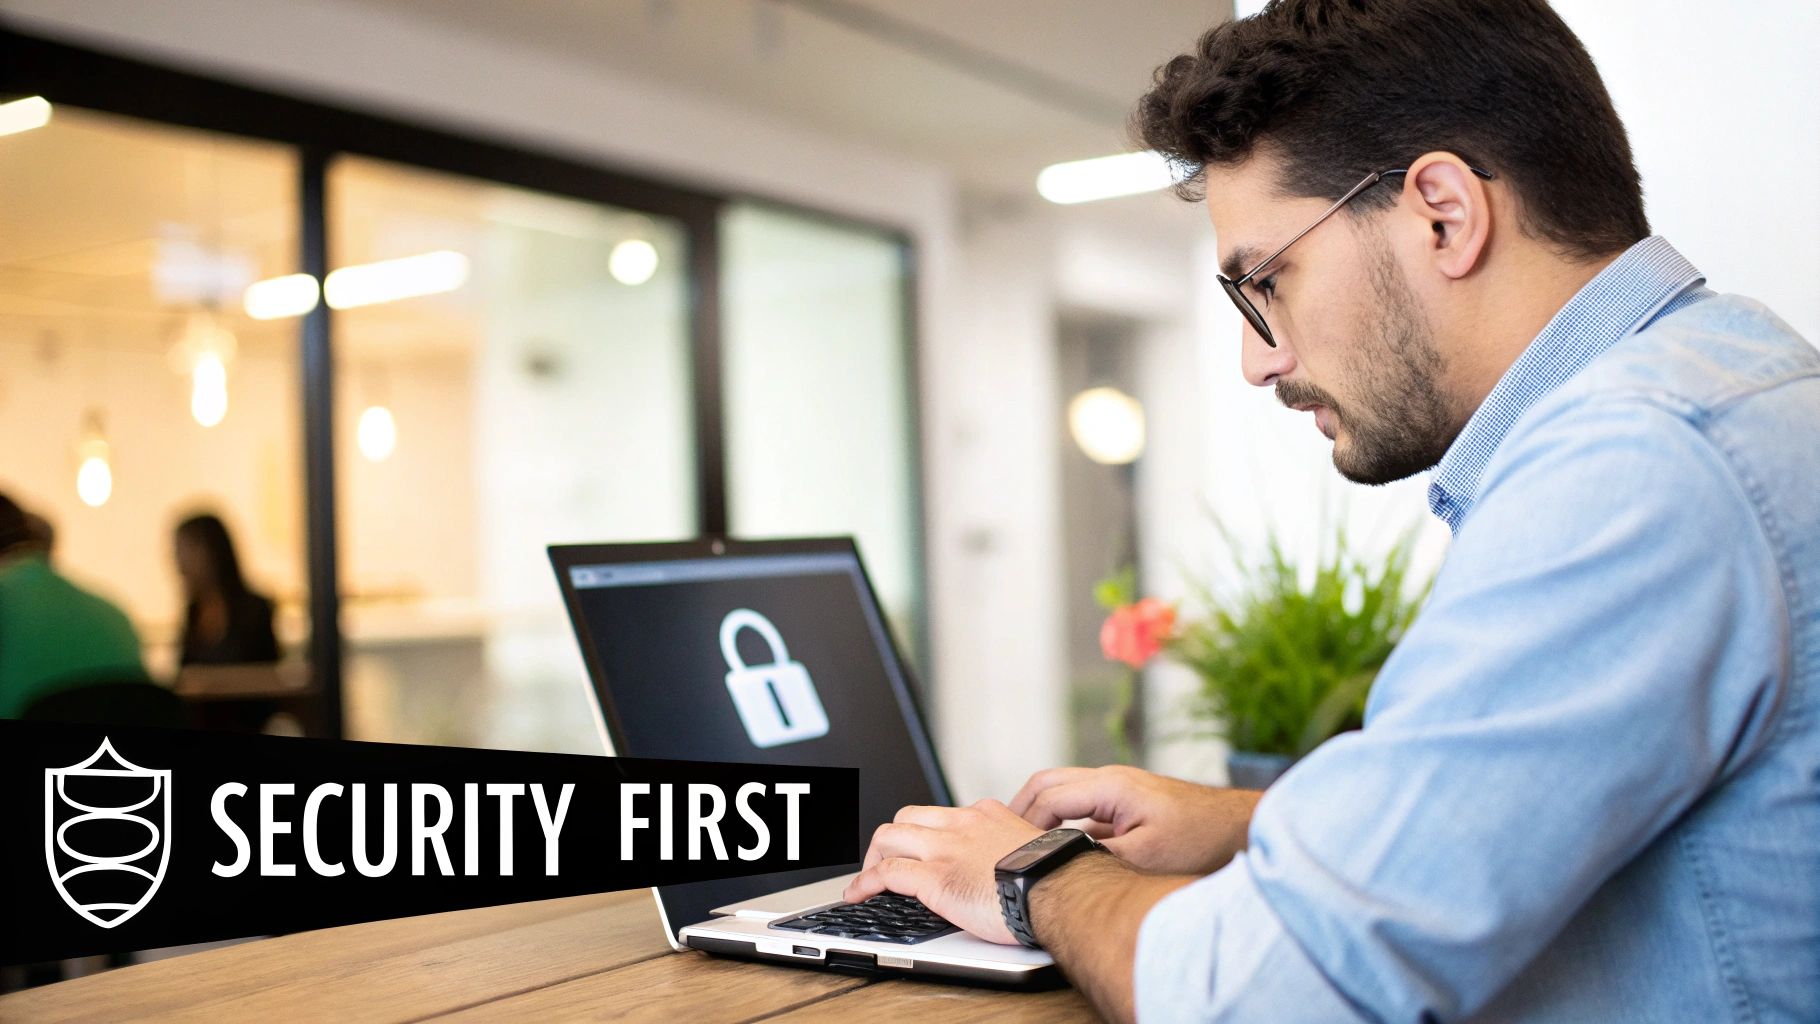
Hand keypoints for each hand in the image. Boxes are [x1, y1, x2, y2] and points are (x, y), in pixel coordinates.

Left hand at [842, 799, 1042, 944]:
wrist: (1060, 888)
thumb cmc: (1058, 877)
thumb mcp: (1033, 850)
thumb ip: (1013, 852)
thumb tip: (1013, 871)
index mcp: (987, 814)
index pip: (942, 815)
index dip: (924, 833)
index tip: (922, 849)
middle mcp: (962, 824)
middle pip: (907, 817)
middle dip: (892, 840)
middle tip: (888, 862)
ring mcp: (945, 848)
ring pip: (888, 836)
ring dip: (873, 858)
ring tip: (868, 879)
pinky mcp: (934, 877)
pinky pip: (887, 873)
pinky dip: (865, 883)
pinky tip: (858, 895)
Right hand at [1009, 765, 1259, 875]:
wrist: (1241, 827)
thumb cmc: (1201, 838)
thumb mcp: (1146, 858)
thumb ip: (1099, 859)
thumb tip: (1060, 867)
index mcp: (1110, 786)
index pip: (1047, 797)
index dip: (1022, 824)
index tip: (1009, 850)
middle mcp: (1110, 780)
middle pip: (1048, 784)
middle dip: (1020, 810)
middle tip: (1001, 840)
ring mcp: (1120, 790)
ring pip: (1064, 792)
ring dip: (1041, 814)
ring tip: (1022, 844)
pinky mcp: (1129, 804)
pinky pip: (1084, 807)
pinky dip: (1063, 822)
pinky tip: (1060, 849)